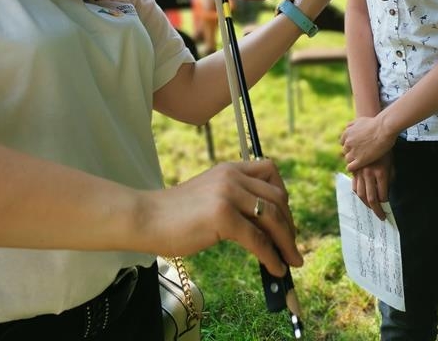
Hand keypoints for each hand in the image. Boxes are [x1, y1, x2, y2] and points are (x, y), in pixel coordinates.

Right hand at [142, 159, 302, 276]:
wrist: (146, 217)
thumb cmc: (174, 214)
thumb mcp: (209, 195)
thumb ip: (233, 199)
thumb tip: (263, 225)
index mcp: (229, 168)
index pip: (271, 171)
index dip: (283, 196)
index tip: (284, 218)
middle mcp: (232, 176)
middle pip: (277, 197)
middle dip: (289, 224)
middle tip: (291, 246)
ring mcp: (227, 194)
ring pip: (272, 217)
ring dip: (287, 242)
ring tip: (291, 260)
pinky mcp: (222, 216)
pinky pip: (258, 239)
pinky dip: (271, 255)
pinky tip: (275, 267)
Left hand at [340, 115, 395, 170]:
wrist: (384, 129)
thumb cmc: (375, 124)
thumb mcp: (359, 120)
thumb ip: (351, 125)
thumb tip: (346, 128)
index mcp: (347, 133)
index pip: (343, 142)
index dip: (350, 145)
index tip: (356, 147)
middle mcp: (348, 143)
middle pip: (345, 151)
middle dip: (352, 152)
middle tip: (360, 154)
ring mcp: (353, 152)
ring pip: (347, 159)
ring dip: (353, 160)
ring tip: (360, 162)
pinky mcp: (360, 160)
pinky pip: (350, 167)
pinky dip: (353, 168)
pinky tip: (359, 167)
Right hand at [351, 155, 392, 220]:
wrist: (375, 136)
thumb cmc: (386, 152)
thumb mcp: (391, 166)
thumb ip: (389, 180)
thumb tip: (385, 193)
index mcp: (381, 173)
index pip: (383, 195)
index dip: (385, 205)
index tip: (388, 210)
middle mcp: (369, 174)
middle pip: (371, 198)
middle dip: (376, 210)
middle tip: (381, 217)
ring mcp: (360, 172)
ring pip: (361, 194)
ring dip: (366, 204)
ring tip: (372, 208)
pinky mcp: (354, 170)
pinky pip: (354, 186)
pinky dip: (358, 194)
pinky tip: (363, 197)